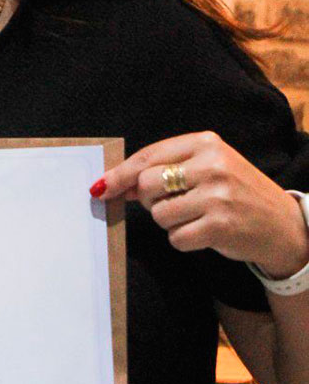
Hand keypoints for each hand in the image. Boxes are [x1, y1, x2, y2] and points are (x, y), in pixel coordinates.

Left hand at [93, 132, 308, 278]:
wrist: (283, 224)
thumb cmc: (236, 193)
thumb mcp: (208, 167)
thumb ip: (167, 168)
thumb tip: (117, 184)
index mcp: (206, 143)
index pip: (148, 156)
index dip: (120, 174)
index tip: (100, 187)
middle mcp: (211, 164)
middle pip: (147, 184)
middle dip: (149, 200)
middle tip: (171, 204)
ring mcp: (217, 195)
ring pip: (159, 214)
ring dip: (169, 222)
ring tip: (194, 218)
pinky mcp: (220, 225)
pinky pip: (176, 238)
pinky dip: (183, 240)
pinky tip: (204, 234)